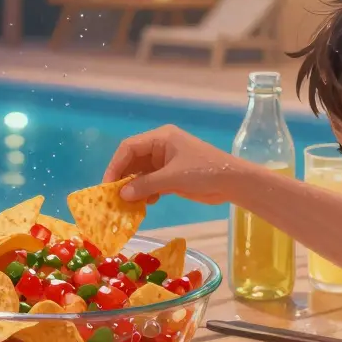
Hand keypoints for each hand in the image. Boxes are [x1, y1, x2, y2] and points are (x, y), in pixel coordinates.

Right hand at [102, 125, 247, 204]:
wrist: (234, 183)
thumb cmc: (204, 172)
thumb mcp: (172, 178)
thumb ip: (145, 185)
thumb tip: (122, 194)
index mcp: (160, 138)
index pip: (128, 148)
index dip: (115, 166)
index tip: (107, 185)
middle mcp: (160, 147)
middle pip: (132, 161)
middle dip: (123, 178)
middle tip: (113, 197)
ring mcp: (166, 162)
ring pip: (140, 173)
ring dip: (134, 188)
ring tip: (129, 203)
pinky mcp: (171, 175)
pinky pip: (150, 182)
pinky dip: (146, 192)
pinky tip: (147, 203)